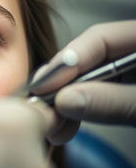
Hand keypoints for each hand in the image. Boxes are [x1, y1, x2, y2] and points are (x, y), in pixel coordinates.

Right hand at [32, 20, 135, 141]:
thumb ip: (113, 101)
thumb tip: (66, 101)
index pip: (100, 38)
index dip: (69, 60)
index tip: (45, 85)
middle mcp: (131, 55)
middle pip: (87, 61)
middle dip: (60, 85)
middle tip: (40, 105)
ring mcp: (126, 76)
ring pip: (84, 83)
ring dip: (64, 105)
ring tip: (51, 125)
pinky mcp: (119, 96)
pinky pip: (91, 100)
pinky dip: (75, 115)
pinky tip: (63, 128)